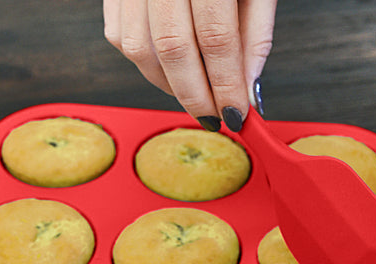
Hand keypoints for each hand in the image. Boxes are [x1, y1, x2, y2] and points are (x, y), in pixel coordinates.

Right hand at [103, 0, 276, 130]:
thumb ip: (254, 33)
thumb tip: (247, 88)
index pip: (215, 36)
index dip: (226, 84)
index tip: (237, 115)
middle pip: (173, 49)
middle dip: (196, 95)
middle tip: (215, 118)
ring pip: (141, 50)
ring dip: (170, 85)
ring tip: (196, 95)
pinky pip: (121, 38)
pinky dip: (146, 64)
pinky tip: (170, 69)